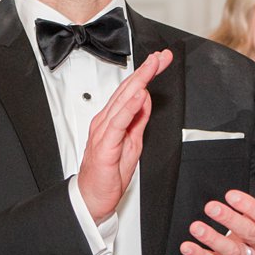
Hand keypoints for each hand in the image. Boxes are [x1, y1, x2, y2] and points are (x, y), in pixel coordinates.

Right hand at [76, 50, 173, 221]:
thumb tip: (144, 99)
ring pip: (123, 100)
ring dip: (139, 82)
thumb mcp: (133, 142)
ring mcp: (103, 131)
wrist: (93, 197)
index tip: (161, 61)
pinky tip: (137, 95)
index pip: (131, 91)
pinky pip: (118, 122)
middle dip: (146, 71)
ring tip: (152, 67)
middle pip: (128, 90)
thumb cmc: (108, 173)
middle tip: (161, 57)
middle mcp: (106, 122)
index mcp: (112, 120)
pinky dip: (128, 107)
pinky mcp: (105, 145)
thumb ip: (138, 120)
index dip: (146, 74)